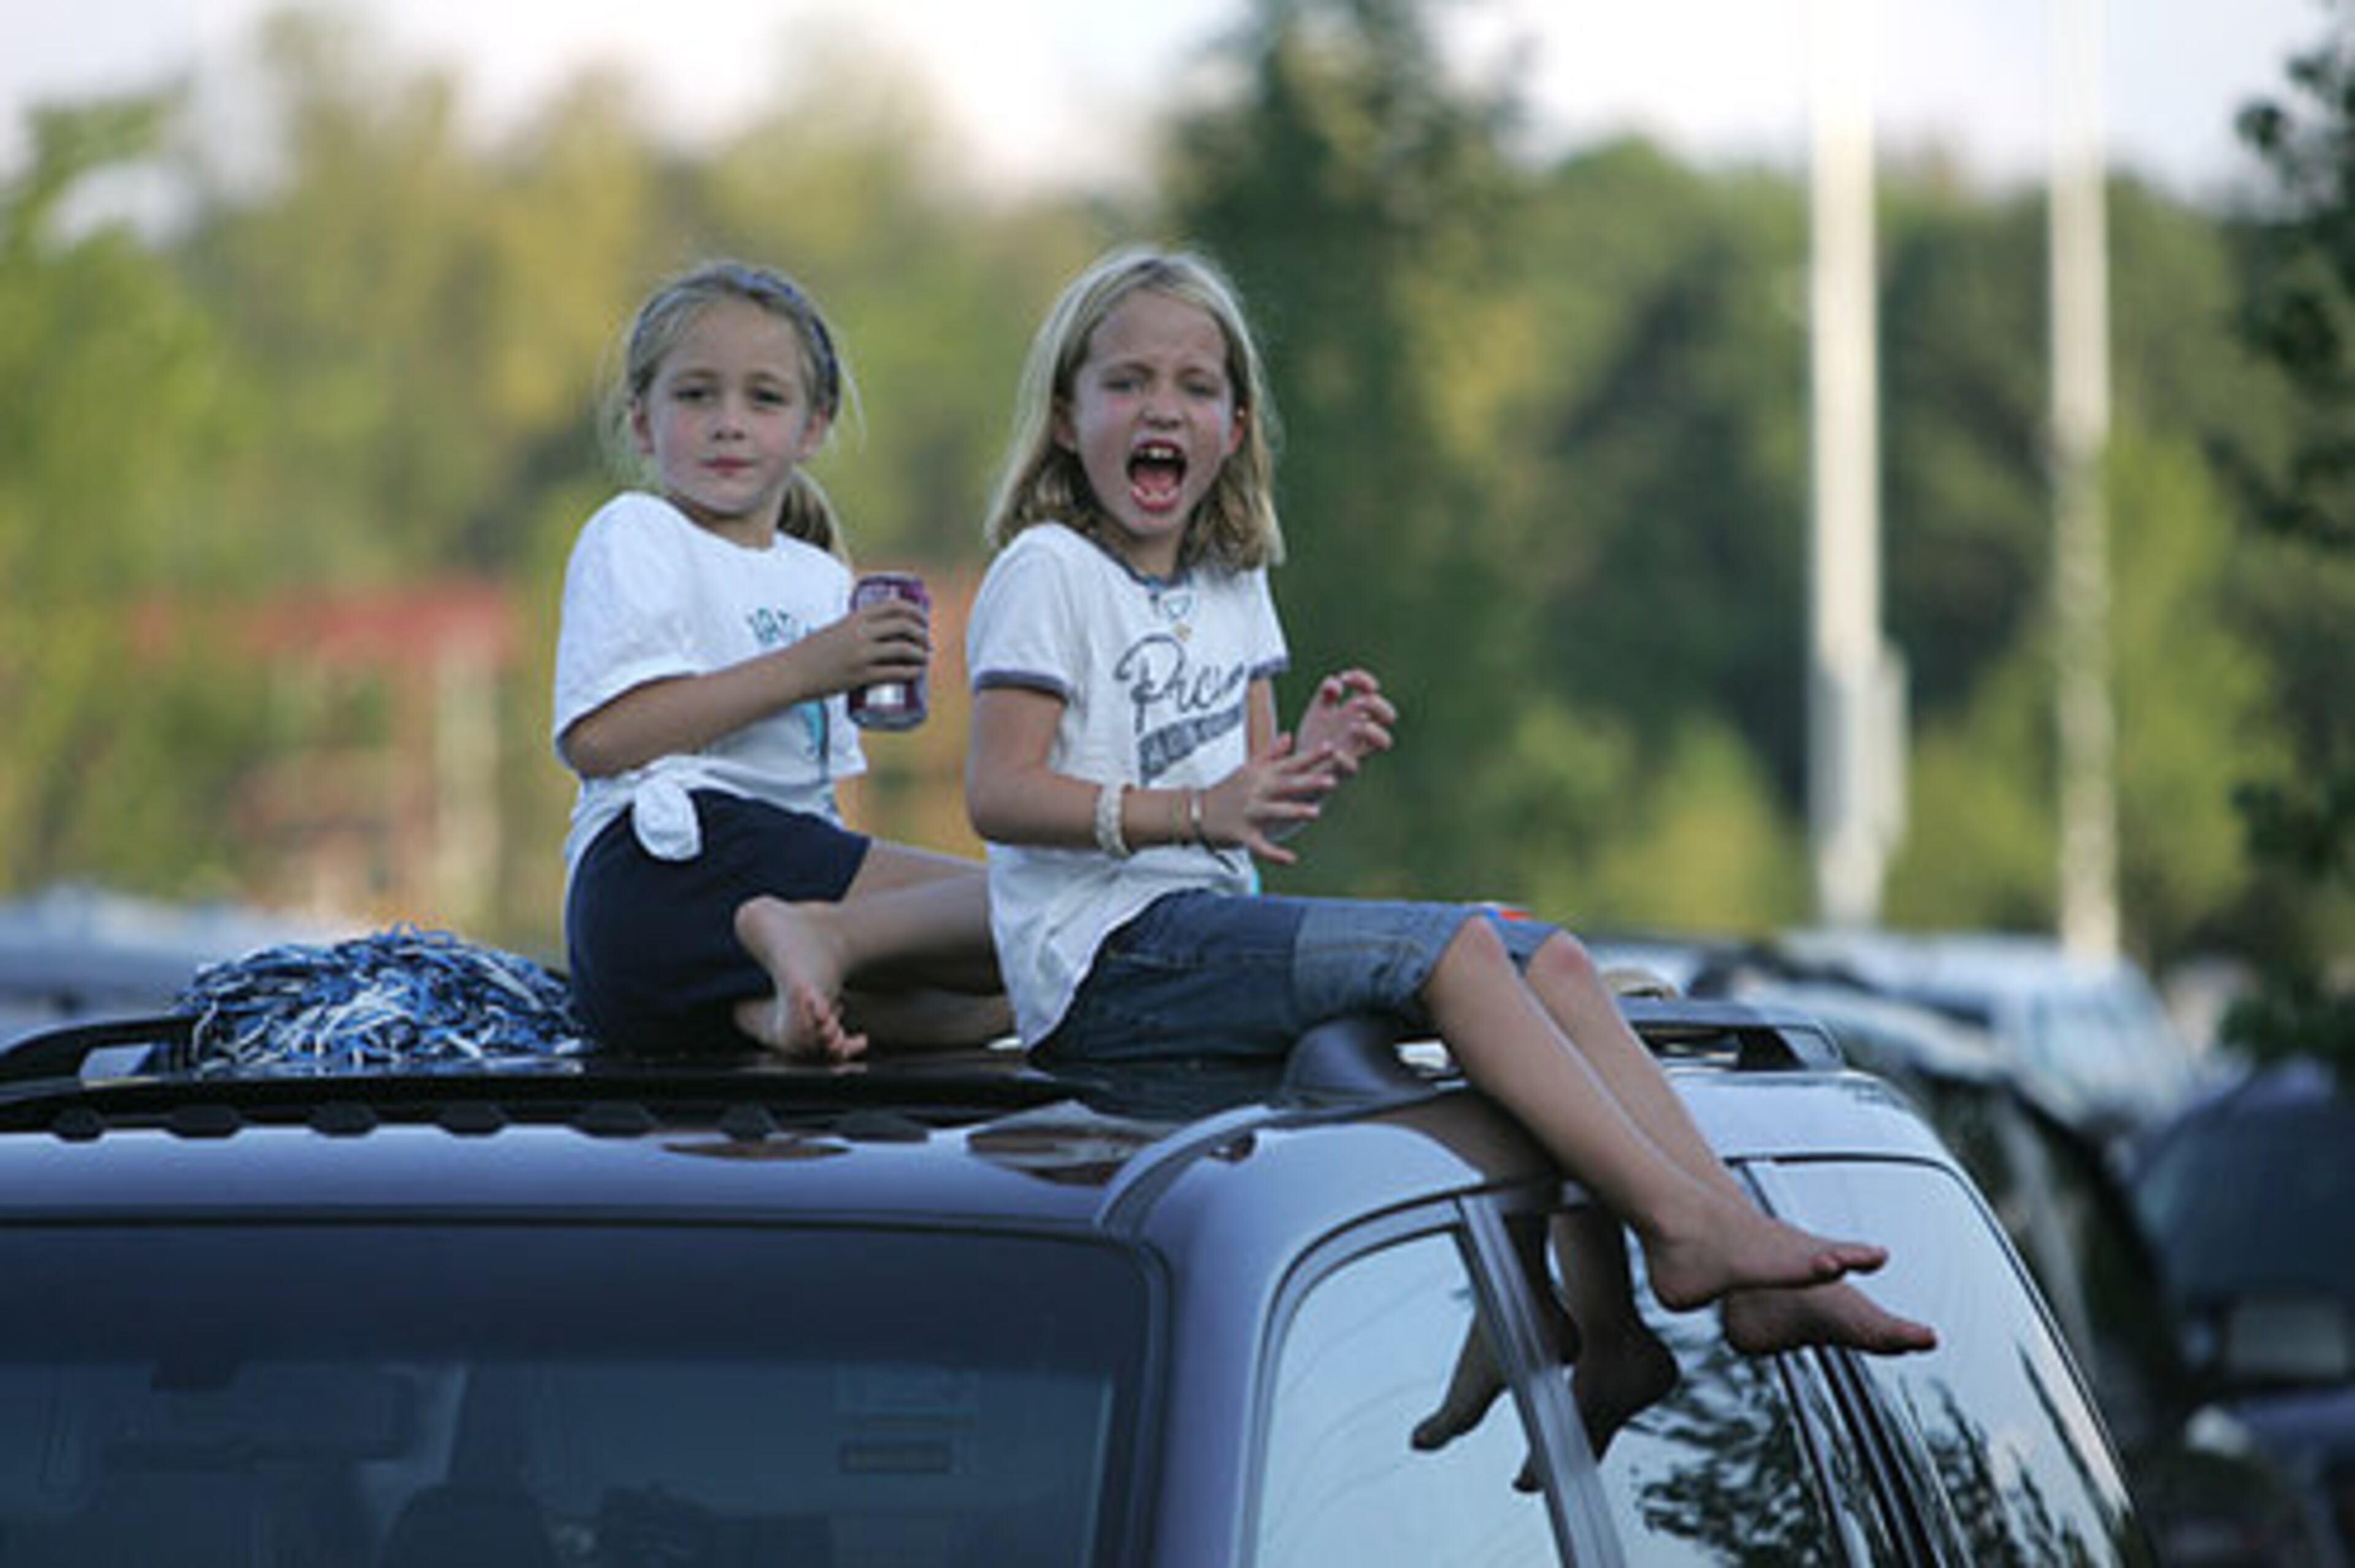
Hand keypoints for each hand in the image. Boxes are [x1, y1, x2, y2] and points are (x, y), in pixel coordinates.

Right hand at [798, 597, 929, 696]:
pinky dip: (911, 672)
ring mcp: (861, 655)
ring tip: (924, 658)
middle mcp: (860, 633)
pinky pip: (895, 673)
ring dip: (921, 653)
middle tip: (926, 642)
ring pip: (904, 649)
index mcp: (854, 618)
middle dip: (922, 633)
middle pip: (904, 625)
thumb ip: (855, 628)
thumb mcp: (835, 630)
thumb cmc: (811, 652)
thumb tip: (877, 633)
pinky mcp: (861, 676)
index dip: (914, 610)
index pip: (893, 605)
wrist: (791, 672)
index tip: (922, 619)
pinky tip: (916, 673)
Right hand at [1200, 733, 1344, 865]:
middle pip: (1286, 785)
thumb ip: (1270, 754)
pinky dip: (1274, 853)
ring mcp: (1249, 813)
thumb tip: (1288, 736)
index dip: (1311, 756)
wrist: (1196, 811)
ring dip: (1295, 812)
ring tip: (1316, 812)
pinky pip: (1260, 845)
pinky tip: (1291, 859)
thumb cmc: (1227, 789)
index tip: (1332, 747)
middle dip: (1309, 782)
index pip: (1290, 763)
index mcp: (1261, 775)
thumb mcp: (1247, 768)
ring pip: (1275, 812)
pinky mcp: (1242, 834)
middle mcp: (1256, 791)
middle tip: (1332, 780)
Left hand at [1294, 668, 1395, 778]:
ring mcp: (1356, 751)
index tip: (1344, 677)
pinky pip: (1353, 768)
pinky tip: (1334, 751)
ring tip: (1352, 726)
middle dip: (1376, 705)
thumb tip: (1335, 681)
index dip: (1363, 680)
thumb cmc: (1314, 738)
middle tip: (1357, 702)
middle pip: (1387, 716)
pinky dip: (1345, 760)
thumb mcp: (1317, 712)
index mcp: (1355, 713)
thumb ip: (1325, 696)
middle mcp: (1361, 731)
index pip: (1370, 691)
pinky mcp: (1343, 771)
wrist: (1299, 769)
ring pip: (1383, 742)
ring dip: (1372, 731)